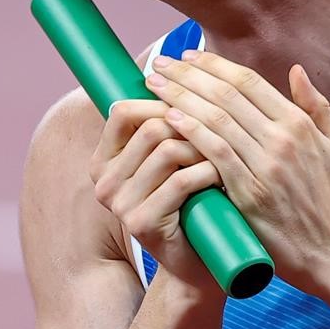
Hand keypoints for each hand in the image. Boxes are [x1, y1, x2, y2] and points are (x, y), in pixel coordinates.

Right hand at [87, 98, 223, 287]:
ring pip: (167, 149)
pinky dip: (207, 173)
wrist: (199, 266)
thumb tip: (172, 63)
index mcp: (104, 161)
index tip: (194, 103)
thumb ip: (164, 125)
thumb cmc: (193, 205)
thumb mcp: (172, 163)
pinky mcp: (142, 224)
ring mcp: (119, 204)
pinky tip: (223, 176)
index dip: (161, 100)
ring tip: (226, 155)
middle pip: (150, 126)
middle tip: (221, 130)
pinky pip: (180, 181)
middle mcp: (103, 181)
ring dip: (204, 148)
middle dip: (190, 124)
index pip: (122, 111)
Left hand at [145, 51, 329, 295]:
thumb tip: (296, 70)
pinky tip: (168, 119)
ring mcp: (266, 165)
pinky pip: (215, 153)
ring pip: (215, 118)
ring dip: (179, 97)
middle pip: (225, 93)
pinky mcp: (249, 192)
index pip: (248, 81)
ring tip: (153, 87)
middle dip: (186, 74)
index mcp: (298, 124)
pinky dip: (190, 131)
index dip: (213, 64)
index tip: (187, 56)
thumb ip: (316, 107)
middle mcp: (282, 138)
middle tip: (158, 64)